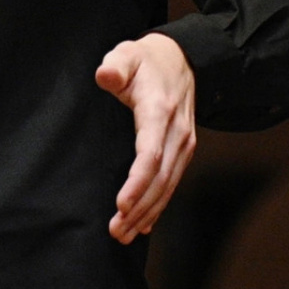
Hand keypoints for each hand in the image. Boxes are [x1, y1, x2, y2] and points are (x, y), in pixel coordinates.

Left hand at [96, 32, 196, 243]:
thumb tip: (105, 76)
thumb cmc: (145, 60)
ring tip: (123, 235)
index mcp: (159, 111)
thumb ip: (116, 65)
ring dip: (147, 213)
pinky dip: (158, 206)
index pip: (150, 153)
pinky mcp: (182, 151)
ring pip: (167, 186)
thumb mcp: (127, 54)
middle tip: (116, 231)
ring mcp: (183, 144)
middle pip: (159, 178)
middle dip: (139, 208)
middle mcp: (177, 132)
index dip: (137, 182)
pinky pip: (171, 183)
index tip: (121, 205)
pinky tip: (143, 225)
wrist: (181, 60)